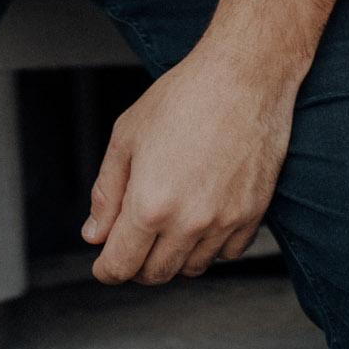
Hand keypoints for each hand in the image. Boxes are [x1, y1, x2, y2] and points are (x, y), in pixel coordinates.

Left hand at [83, 38, 296, 284]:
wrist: (245, 75)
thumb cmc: (187, 95)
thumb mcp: (127, 136)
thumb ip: (106, 191)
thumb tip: (95, 232)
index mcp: (150, 204)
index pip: (120, 266)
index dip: (105, 269)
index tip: (105, 263)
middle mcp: (188, 221)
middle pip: (155, 274)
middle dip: (137, 263)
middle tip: (135, 238)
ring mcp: (224, 221)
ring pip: (192, 268)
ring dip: (175, 256)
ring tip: (170, 223)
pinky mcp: (253, 214)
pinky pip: (228, 253)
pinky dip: (211, 246)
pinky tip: (203, 217)